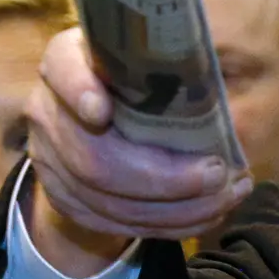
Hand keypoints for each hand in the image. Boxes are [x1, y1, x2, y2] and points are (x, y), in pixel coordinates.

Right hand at [25, 28, 253, 246]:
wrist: (112, 115)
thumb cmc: (151, 72)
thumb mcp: (165, 54)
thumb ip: (185, 62)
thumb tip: (227, 83)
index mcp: (70, 57)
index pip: (63, 67)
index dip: (78, 90)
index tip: (102, 111)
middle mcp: (49, 108)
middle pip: (93, 156)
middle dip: (163, 176)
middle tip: (217, 174)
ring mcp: (51, 159)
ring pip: (107, 201)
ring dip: (177, 208)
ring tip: (228, 195)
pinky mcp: (66, 199)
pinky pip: (115, 224)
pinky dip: (169, 224)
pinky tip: (209, 214)